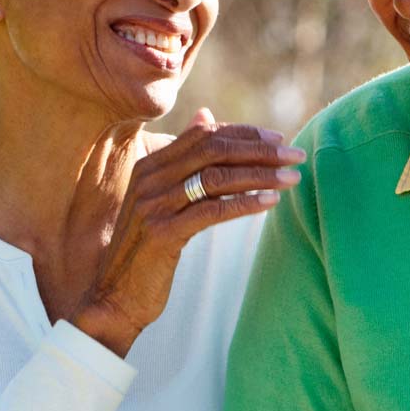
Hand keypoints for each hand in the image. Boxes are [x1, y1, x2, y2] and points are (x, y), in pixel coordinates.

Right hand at [70, 109, 303, 356]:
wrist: (115, 295)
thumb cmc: (146, 248)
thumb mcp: (161, 197)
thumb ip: (183, 160)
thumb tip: (206, 115)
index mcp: (150, 164)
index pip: (204, 134)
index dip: (244, 133)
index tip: (278, 139)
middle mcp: (149, 178)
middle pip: (214, 150)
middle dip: (260, 150)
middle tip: (294, 155)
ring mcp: (153, 205)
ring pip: (217, 177)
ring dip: (261, 175)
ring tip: (292, 178)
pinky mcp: (163, 233)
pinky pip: (213, 210)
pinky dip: (246, 204)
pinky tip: (271, 202)